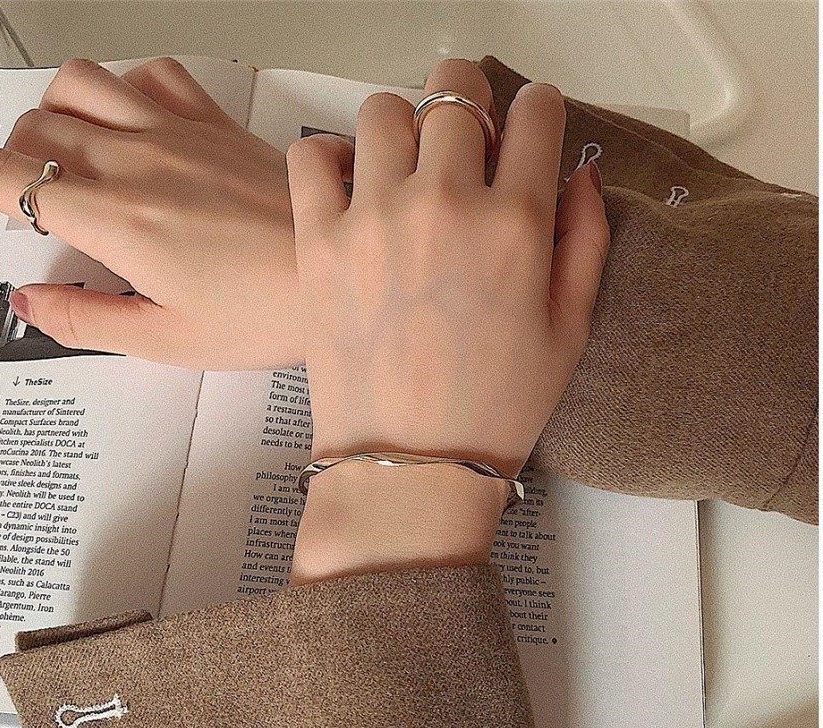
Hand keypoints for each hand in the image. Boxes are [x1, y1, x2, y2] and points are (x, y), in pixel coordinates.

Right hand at [0, 57, 300, 368]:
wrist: (337, 278)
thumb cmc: (266, 315)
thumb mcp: (169, 340)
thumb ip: (87, 320)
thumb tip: (28, 301)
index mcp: (119, 221)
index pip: (9, 178)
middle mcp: (140, 162)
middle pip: (37, 128)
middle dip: (18, 161)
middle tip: (39, 201)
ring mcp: (181, 134)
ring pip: (82, 83)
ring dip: (58, 111)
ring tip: (73, 154)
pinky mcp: (219, 125)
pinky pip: (155, 74)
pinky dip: (128, 88)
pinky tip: (137, 125)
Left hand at [288, 59, 608, 581]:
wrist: (410, 466)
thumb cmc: (496, 410)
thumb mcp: (569, 333)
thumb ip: (585, 242)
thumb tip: (579, 176)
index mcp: (516, 225)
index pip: (534, 114)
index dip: (536, 111)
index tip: (528, 127)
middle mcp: (444, 205)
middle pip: (455, 93)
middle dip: (469, 104)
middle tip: (465, 143)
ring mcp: (373, 220)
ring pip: (384, 112)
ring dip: (403, 127)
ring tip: (405, 169)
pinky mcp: (317, 244)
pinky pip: (310, 157)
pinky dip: (329, 157)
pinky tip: (349, 190)